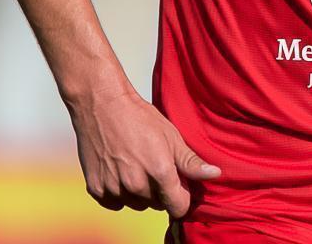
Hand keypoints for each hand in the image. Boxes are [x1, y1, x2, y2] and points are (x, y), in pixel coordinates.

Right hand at [66, 81, 220, 217]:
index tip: (179, 184)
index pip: (178, 207)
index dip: (182, 197)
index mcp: (160, 172)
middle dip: (160, 191)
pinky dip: (118, 192)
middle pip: (157, 205)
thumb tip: (215, 174)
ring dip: (139, 193)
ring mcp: (114, 188)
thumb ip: (191, 162)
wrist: (102, 105)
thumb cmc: (139, 117)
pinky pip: (115, 203)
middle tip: (154, 165)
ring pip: (136, 204)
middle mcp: (136, 185)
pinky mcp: (96, 189)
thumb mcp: (171, 136)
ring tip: (136, 165)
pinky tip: (119, 170)